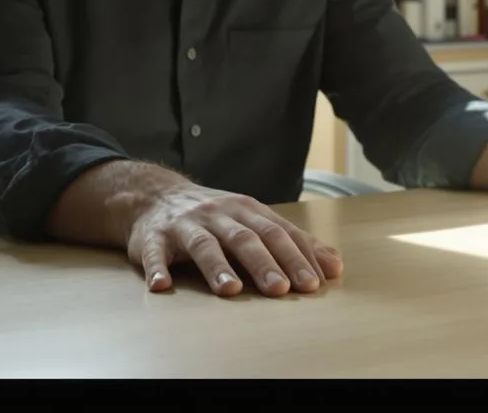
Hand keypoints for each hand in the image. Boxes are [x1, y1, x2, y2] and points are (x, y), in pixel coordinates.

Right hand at [126, 182, 343, 296]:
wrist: (154, 196)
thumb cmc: (214, 216)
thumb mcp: (253, 220)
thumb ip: (292, 242)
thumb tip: (335, 265)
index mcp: (246, 210)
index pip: (277, 233)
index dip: (295, 257)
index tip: (314, 282)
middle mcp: (218, 214)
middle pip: (244, 238)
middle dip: (265, 263)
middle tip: (281, 289)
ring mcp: (185, 225)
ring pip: (204, 244)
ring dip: (217, 268)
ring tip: (231, 290)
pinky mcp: (153, 238)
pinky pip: (154, 253)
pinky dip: (158, 268)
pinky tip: (163, 285)